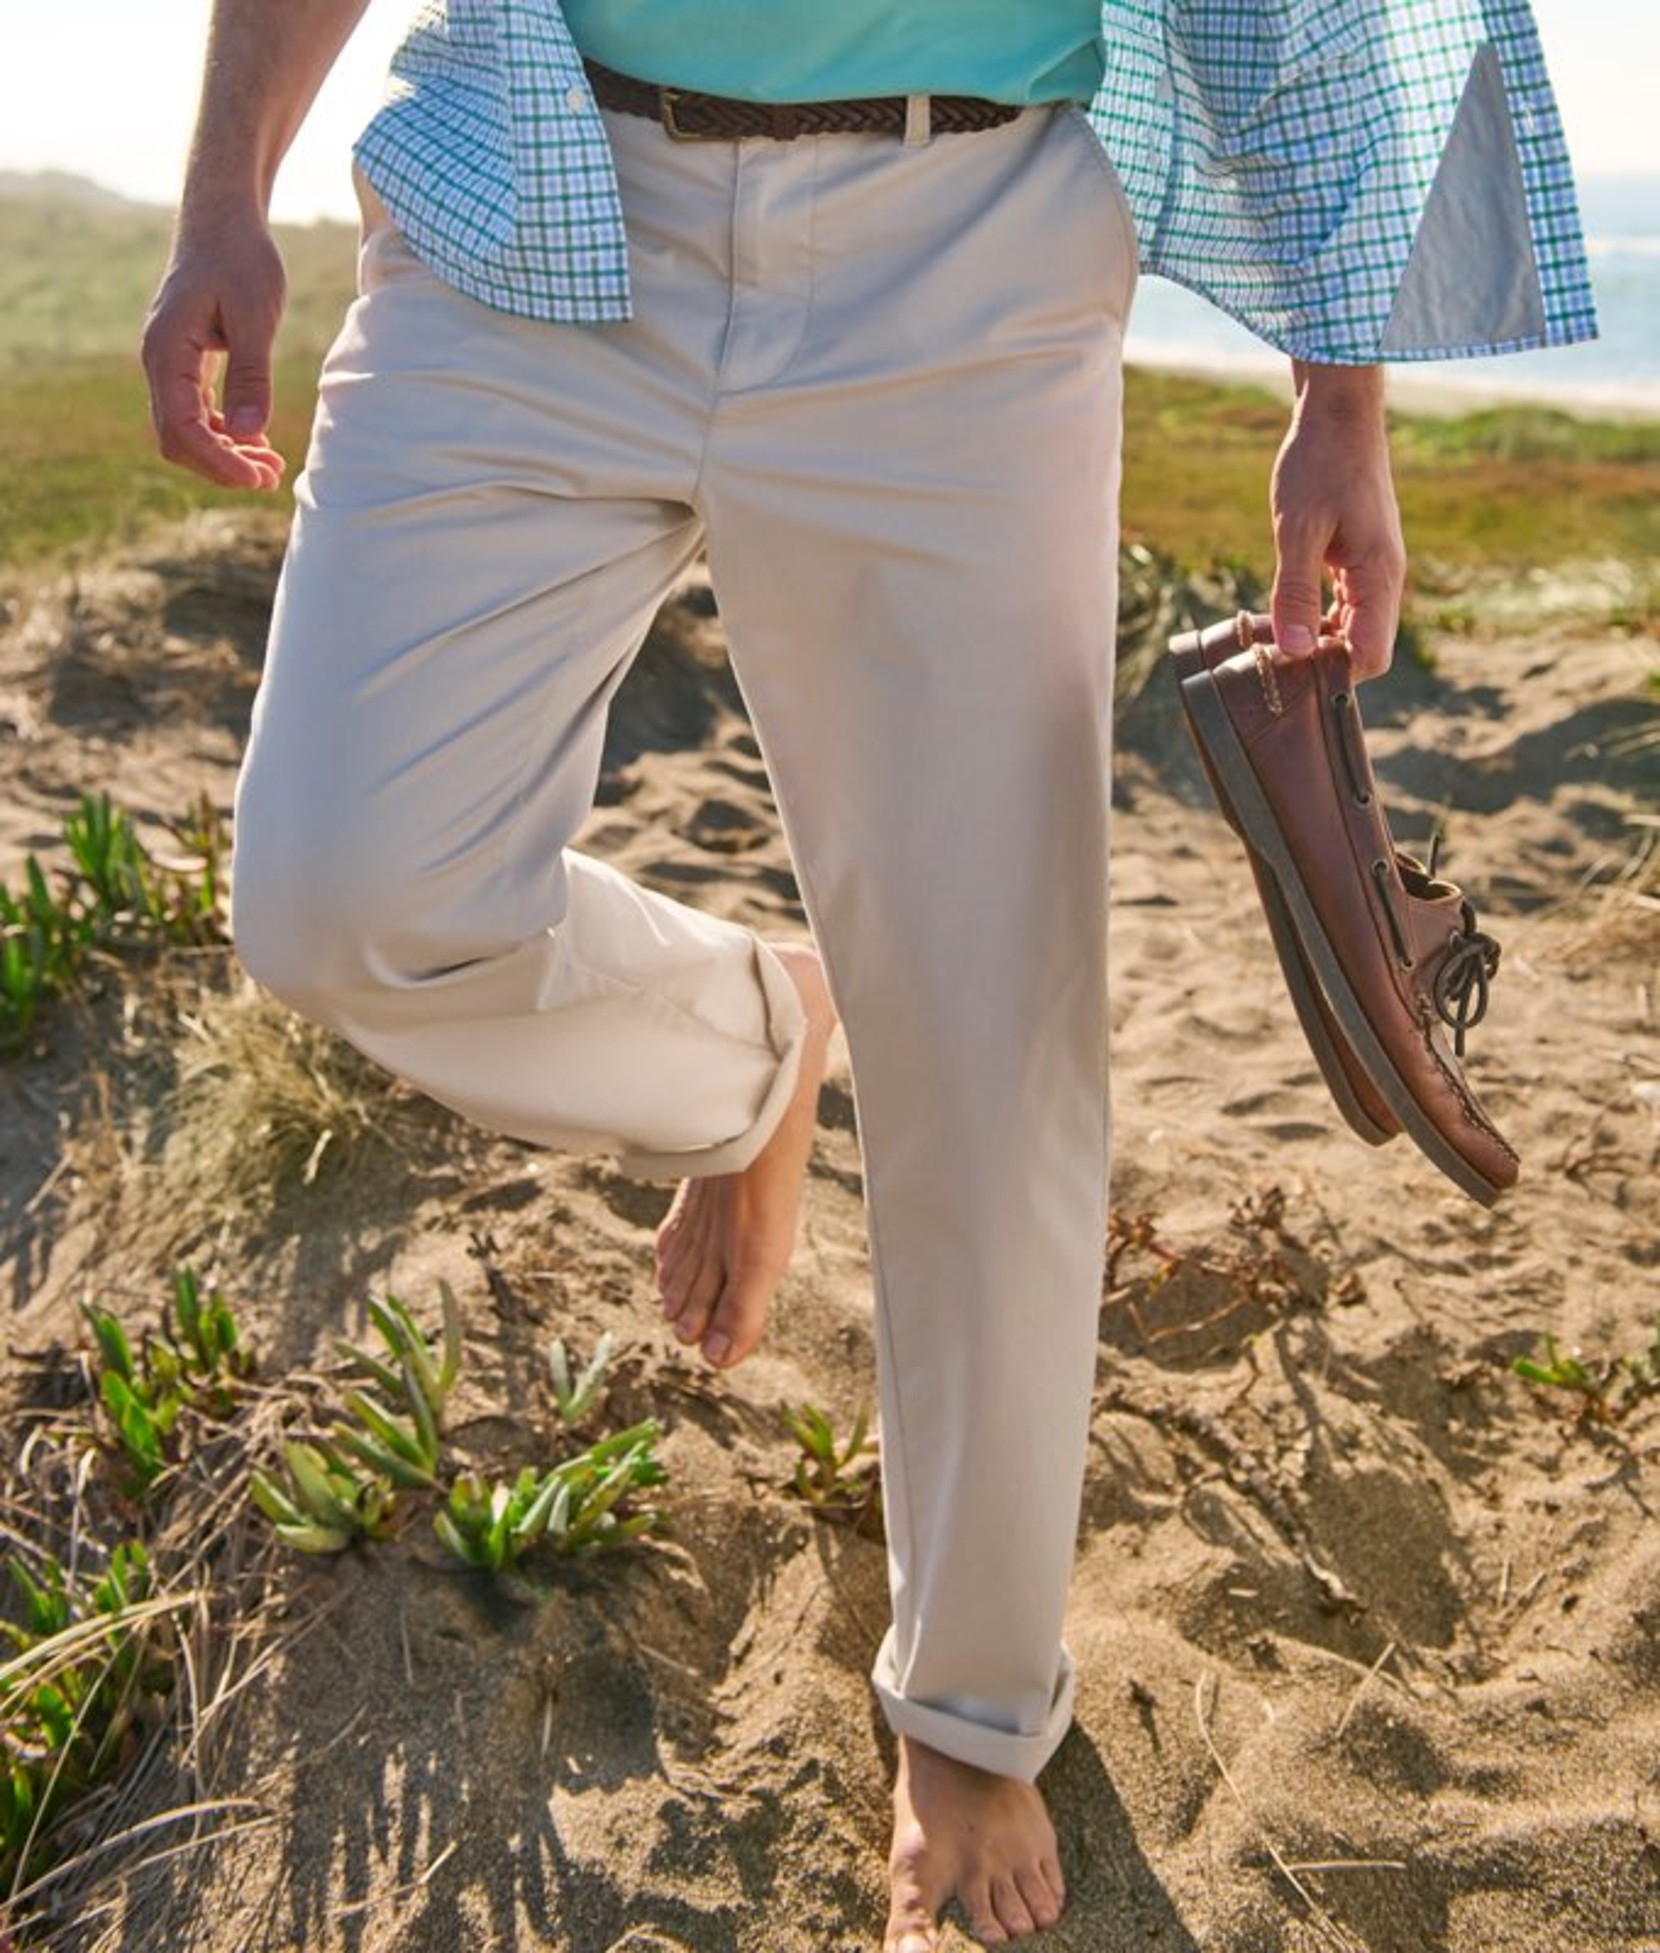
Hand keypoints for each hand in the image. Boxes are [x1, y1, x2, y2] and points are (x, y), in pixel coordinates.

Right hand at [141, 210, 288, 490]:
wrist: (223, 218)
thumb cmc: (240, 258)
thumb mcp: (255, 316)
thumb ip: (250, 375)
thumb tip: (249, 433)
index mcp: (167, 351)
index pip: (182, 428)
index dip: (219, 461)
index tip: (259, 478)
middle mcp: (158, 361)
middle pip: (177, 438)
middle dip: (221, 465)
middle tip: (271, 478)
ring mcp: (169, 362)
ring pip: (186, 429)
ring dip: (225, 453)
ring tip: (272, 467)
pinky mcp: (185, 361)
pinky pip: (196, 411)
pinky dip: (224, 432)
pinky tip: (258, 442)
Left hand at [1269, 362, 1404, 679]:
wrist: (1338, 416)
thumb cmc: (1318, 464)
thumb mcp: (1297, 530)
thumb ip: (1295, 592)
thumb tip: (1294, 651)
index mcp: (1379, 576)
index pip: (1370, 657)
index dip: (1332, 675)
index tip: (1288, 671)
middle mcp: (1385, 579)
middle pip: (1364, 650)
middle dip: (1323, 663)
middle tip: (1271, 659)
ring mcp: (1374, 570)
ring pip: (1354, 630)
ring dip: (1318, 642)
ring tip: (1271, 640)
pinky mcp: (1359, 560)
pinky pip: (1345, 607)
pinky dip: (1318, 620)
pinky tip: (1283, 617)